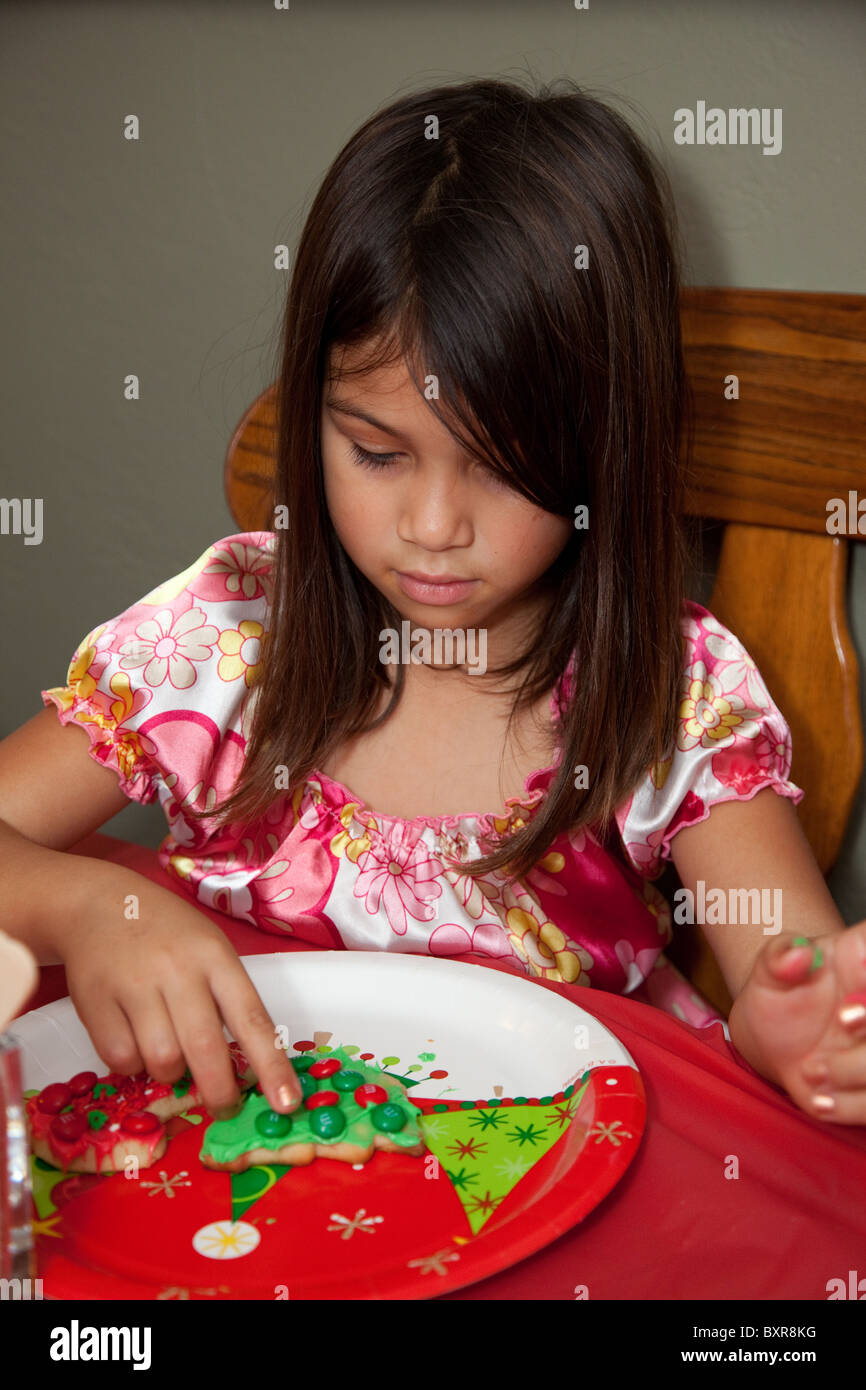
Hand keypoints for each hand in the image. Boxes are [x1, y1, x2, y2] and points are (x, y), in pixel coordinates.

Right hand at [60, 890, 302, 1118]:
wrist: (100, 904)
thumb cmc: (167, 934)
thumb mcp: (210, 950)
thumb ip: (226, 1000)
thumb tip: (248, 1068)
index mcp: (215, 957)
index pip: (252, 1019)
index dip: (271, 1066)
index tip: (287, 1103)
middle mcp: (177, 969)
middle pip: (205, 1049)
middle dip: (219, 1091)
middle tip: (225, 1106)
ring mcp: (134, 984)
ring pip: (162, 1060)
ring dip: (170, 1073)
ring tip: (169, 1051)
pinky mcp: (95, 1001)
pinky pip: (121, 1060)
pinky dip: (132, 1065)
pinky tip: (135, 1042)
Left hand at [729, 921, 865, 1125]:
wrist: (776, 1034)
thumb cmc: (781, 991)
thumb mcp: (771, 970)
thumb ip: (780, 958)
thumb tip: (799, 954)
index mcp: (864, 955)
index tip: (854, 988)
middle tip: (843, 1021)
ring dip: (858, 1070)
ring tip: (812, 1069)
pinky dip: (853, 1105)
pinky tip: (820, 1099)